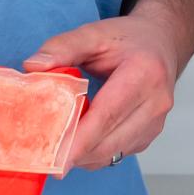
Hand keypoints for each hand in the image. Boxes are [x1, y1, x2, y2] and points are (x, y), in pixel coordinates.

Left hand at [25, 11, 188, 168]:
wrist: (161, 44)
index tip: (55, 161)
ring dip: (82, 156)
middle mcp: (156, 103)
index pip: (107, 115)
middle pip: (108, 142)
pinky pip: (116, 154)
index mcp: (144, 74)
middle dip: (73, 154)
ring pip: (112, 154)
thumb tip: (32, 67)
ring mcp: (156, 123)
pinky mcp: (149, 136)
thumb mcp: (94, 33)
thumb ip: (62, 47)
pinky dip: (93, 154)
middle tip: (41, 158)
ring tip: (55, 147)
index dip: (79, 141)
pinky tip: (76, 141)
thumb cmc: (128, 39)